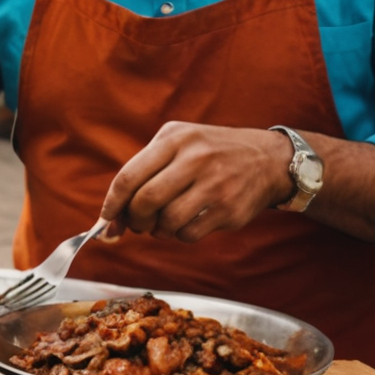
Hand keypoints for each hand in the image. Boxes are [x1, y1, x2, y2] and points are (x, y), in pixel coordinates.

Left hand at [100, 123, 292, 241]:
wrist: (267, 159)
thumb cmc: (209, 152)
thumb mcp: (178, 142)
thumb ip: (143, 172)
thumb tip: (108, 220)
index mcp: (175, 139)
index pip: (129, 176)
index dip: (112, 203)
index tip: (107, 218)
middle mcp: (195, 159)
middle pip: (145, 201)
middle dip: (134, 219)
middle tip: (138, 222)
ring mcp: (215, 185)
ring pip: (167, 222)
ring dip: (157, 230)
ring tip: (163, 222)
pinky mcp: (229, 210)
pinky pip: (189, 234)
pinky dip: (180, 235)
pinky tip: (186, 223)